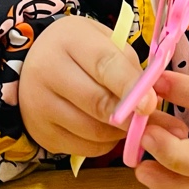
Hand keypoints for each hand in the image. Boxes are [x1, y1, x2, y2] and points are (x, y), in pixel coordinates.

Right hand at [18, 14, 151, 156]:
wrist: (34, 65)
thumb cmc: (80, 51)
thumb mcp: (104, 42)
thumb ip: (129, 67)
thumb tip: (154, 101)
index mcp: (68, 40)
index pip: (104, 65)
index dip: (130, 86)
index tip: (151, 104)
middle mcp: (46, 72)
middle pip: (97, 103)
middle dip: (130, 116)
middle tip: (151, 120)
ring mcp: (39, 106)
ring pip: (93, 131)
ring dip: (120, 131)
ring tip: (132, 122)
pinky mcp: (42, 133)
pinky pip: (85, 148)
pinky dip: (105, 143)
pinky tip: (110, 129)